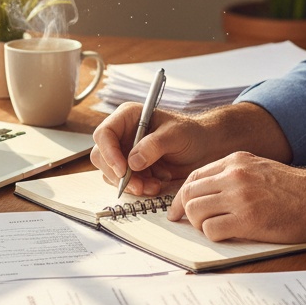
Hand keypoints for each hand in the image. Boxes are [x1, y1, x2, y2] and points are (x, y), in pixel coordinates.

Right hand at [90, 103, 234, 197]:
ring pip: (110, 172)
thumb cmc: (191, 133)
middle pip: (102, 156)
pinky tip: (154, 185)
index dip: (109, 153)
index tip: (123, 170)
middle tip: (138, 186)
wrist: (204, 149)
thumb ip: (154, 145)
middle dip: (118, 174)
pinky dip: (136, 188)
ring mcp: (125, 152)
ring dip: (129, 184)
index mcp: (128, 117)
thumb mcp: (176, 135)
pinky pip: (123, 182)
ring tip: (152, 186)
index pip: (105, 133)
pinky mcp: (131, 169)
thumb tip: (132, 161)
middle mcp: (122, 134)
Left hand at [168, 152, 305, 243]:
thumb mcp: (261, 169)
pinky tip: (226, 235)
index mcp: (236, 161)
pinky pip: (211, 230)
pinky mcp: (247, 220)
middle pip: (189, 193)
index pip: (195, 176)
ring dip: (199, 224)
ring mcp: (240, 197)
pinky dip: (213, 236)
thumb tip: (208, 194)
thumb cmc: (296, 190)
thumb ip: (235, 176)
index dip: (181, 195)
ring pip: (195, 211)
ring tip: (213, 228)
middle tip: (185, 224)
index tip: (178, 208)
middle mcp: (234, 176)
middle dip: (183, 211)